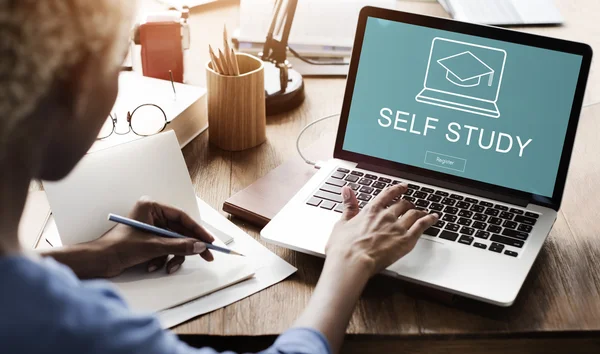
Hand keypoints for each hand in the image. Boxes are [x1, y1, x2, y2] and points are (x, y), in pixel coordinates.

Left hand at [93, 197, 214, 277]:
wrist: (98, 262)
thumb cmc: (118, 247)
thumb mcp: (153, 247)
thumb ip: (179, 246)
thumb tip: (199, 246)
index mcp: (151, 207)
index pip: (182, 217)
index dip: (197, 230)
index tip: (209, 241)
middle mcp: (152, 215)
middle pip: (180, 231)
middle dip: (188, 247)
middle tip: (206, 256)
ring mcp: (150, 228)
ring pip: (174, 242)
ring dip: (172, 256)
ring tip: (168, 267)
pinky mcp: (147, 241)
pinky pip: (165, 249)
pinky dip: (162, 259)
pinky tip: (153, 267)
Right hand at [325, 184, 437, 276]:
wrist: (352, 261)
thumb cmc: (344, 247)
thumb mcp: (342, 223)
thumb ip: (348, 205)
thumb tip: (347, 191)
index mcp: (371, 210)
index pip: (388, 194)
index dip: (397, 189)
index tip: (403, 187)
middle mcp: (386, 215)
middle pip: (403, 204)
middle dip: (408, 203)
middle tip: (410, 205)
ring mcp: (397, 227)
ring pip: (414, 213)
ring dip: (420, 211)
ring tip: (424, 212)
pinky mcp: (406, 240)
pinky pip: (422, 225)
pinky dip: (430, 220)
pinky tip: (434, 218)